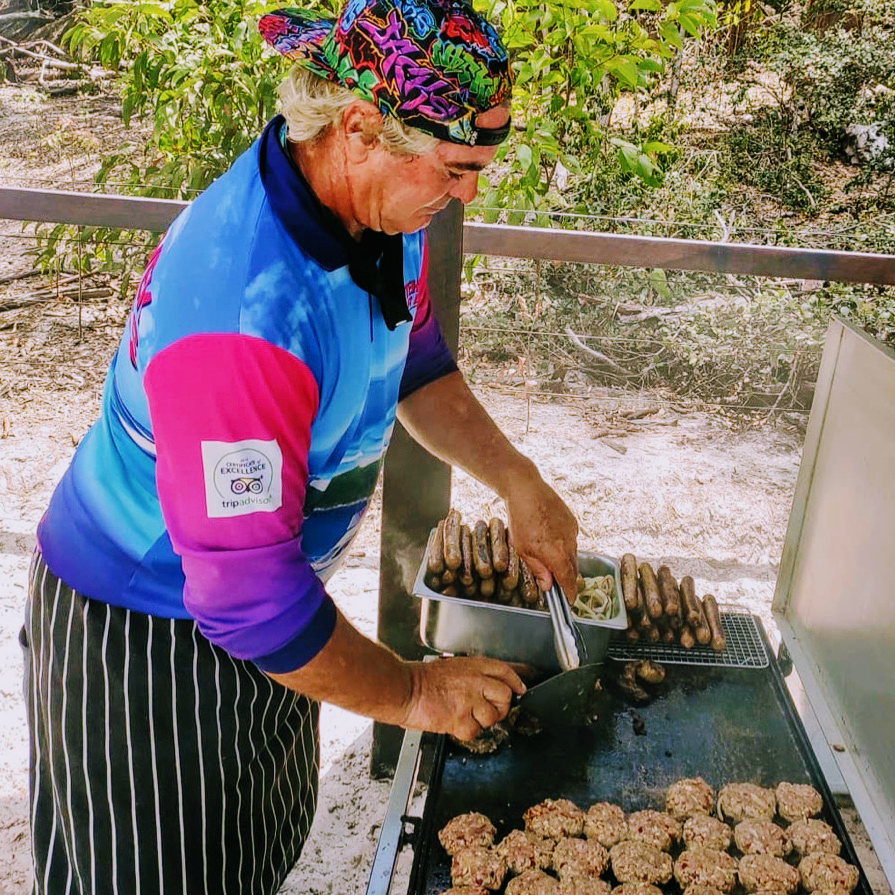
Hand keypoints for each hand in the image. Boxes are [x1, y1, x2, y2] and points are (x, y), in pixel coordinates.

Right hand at [400, 656, 526, 741]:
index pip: (503, 671)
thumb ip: (469, 675)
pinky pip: (473, 731)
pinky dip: (465, 732)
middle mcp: (474, 681)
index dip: (515, 681)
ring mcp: (469, 700)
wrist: (404, 689)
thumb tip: (484, 687)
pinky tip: (453, 724)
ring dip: (481, 722)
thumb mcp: (449, 667)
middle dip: (501, 708)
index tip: (519, 688)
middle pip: (505, 696)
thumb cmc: (420, 679)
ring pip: (492, 717)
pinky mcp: (460, 718)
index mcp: (472, 666)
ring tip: (465, 717)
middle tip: (491, 712)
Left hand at [505, 474, 578, 603]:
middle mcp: (570, 544)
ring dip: (564, 559)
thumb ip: (538, 569)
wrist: (527, 490)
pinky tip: (550, 537)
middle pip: (573, 569)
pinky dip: (564, 544)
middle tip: (558, 583)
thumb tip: (548, 586)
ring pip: (573, 553)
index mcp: (558, 555)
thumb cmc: (521, 521)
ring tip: (548, 554)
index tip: (569, 601)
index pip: (569, 581)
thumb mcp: (523, 550)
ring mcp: (573, 532)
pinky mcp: (572, 521)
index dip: (570, 593)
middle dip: (567, 578)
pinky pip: (572, 539)